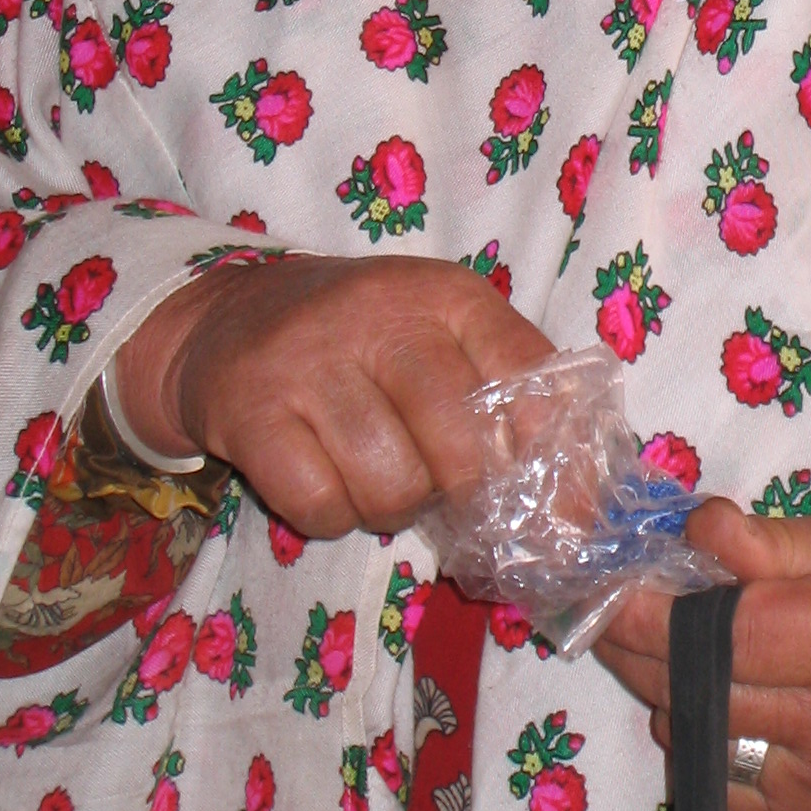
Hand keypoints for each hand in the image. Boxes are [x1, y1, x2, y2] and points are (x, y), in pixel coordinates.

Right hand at [114, 254, 553, 538]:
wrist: (230, 318)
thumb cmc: (364, 337)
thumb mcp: (441, 329)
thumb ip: (507, 386)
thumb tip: (580, 491)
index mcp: (447, 294)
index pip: (527, 372)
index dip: (553, 453)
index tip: (569, 510)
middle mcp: (383, 315)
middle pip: (459, 442)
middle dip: (469, 493)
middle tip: (453, 495)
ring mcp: (312, 361)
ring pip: (392, 484)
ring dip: (394, 507)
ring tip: (381, 478)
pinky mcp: (252, 410)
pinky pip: (320, 505)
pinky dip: (332, 517)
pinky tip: (327, 482)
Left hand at [595, 499, 810, 810]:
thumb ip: (767, 542)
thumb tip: (695, 528)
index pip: (731, 634)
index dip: (659, 614)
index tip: (611, 589)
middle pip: (702, 687)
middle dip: (638, 647)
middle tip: (609, 608)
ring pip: (697, 736)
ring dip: (662, 689)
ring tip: (662, 645)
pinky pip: (716, 778)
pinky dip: (696, 735)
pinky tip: (708, 697)